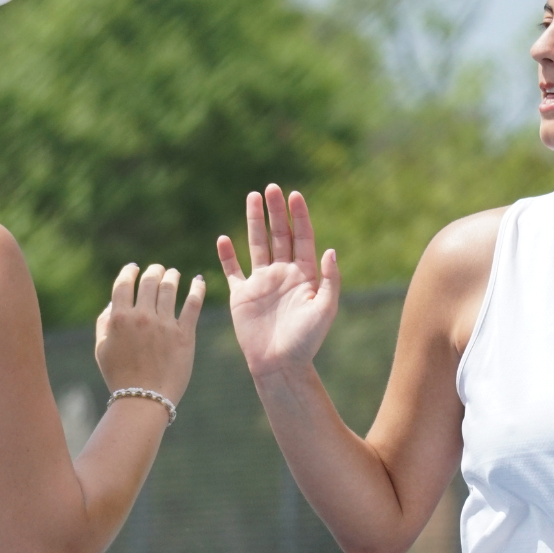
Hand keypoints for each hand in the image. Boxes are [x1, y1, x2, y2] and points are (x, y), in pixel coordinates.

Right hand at [94, 262, 205, 402]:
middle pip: (149, 281)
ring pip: (170, 288)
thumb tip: (113, 303)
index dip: (129, 271)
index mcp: (120, 318)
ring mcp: (165, 325)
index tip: (134, 268)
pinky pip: (193, 304)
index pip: (124, 284)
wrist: (144, 399)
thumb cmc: (120, 376)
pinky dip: (197, 289)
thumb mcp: (102, 349)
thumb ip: (104, 323)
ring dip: (172, 276)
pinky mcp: (185, 335)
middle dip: (153, 270)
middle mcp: (142, 317)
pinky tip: (198, 281)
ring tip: (174, 274)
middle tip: (157, 269)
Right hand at [216, 185, 339, 375]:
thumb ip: (329, 279)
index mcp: (304, 275)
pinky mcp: (242, 296)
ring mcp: (261, 283)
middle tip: (271, 188)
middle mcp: (282, 274)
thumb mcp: (325, 309)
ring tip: (252, 197)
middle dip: (275, 211)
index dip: (299, 216)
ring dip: (254, 222)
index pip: (302, 237)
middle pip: (279, 235)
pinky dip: (227, 255)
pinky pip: (233, 271)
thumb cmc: (307, 341)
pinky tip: (223, 238)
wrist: (280, 365)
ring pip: (256, 245)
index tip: (295, 194)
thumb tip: (330, 249)